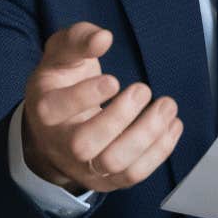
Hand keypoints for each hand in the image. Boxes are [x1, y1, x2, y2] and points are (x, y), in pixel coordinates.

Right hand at [21, 22, 182, 193]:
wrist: (56, 129)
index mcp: (44, 109)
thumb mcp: (61, 55)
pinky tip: (173, 125)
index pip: (57, 109)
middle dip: (119, 118)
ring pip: (113, 163)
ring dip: (146, 135)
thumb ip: (79, 40)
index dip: (86, 95)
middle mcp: (60, 143)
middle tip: (143, 90)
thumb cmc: (63, 83)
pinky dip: (159, 151)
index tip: (114, 80)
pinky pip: (134, 174)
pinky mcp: (107, 179)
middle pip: (84, 144)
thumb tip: (103, 37)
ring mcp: (84, 166)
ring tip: (167, 106)